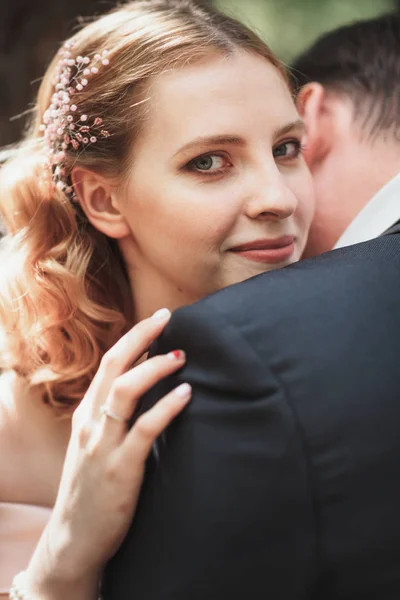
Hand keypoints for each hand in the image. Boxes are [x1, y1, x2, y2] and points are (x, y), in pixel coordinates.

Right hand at [26, 308, 190, 598]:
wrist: (73, 540)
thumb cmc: (91, 489)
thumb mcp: (96, 446)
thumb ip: (114, 419)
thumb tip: (147, 389)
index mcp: (86, 415)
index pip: (108, 364)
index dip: (132, 339)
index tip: (156, 321)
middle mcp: (90, 423)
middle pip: (113, 366)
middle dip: (140, 337)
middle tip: (168, 317)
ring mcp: (102, 445)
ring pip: (124, 391)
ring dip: (154, 368)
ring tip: (182, 355)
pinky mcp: (120, 469)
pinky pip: (144, 429)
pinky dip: (167, 407)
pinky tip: (187, 394)